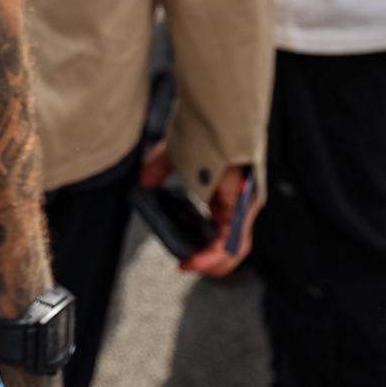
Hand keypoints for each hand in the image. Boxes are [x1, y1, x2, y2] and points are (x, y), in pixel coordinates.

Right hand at [141, 141, 257, 277]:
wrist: (214, 120)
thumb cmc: (200, 133)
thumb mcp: (172, 157)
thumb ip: (157, 172)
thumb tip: (144, 185)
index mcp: (223, 195)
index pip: (219, 231)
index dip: (204, 248)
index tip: (184, 257)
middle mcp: (236, 206)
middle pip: (228, 246)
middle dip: (208, 262)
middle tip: (186, 264)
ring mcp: (241, 209)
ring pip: (232, 250)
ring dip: (211, 265)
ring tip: (190, 265)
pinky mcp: (240, 210)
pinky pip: (229, 243)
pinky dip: (212, 256)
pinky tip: (195, 261)